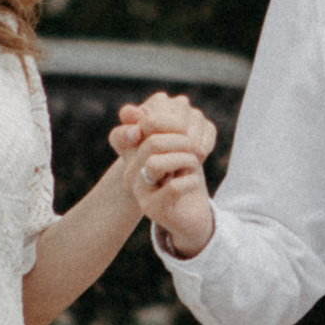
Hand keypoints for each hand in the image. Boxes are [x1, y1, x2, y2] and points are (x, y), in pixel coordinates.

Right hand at [112, 93, 217, 257]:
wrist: (190, 215)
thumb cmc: (184, 175)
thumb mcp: (177, 146)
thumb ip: (165, 125)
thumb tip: (136, 109)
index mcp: (133, 151)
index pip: (142, 125)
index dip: (169, 123)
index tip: (185, 130)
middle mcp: (130, 171)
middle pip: (152, 143)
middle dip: (181, 142)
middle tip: (193, 149)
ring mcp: (139, 191)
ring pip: (156, 164)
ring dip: (184, 160)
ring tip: (193, 165)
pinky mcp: (152, 209)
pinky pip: (173, 187)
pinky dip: (190, 180)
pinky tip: (193, 182)